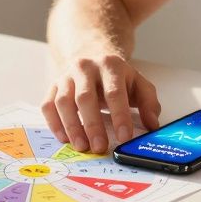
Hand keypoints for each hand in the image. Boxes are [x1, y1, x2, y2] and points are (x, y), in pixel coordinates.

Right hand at [41, 49, 161, 153]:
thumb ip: (149, 103)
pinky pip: (48, 105)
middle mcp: (85, 68)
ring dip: (71, 126)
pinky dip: (54, 123)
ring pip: (63, 101)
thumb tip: (152, 125)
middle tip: (99, 147)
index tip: (124, 137)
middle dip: (92, 125)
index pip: (115, 92)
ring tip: (81, 146)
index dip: (120, 116)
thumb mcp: (138, 83)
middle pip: (86, 97)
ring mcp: (66, 76)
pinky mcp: (53, 86)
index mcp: (110, 66)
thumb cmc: (116, 77)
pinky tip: (65, 138)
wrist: (92, 54)